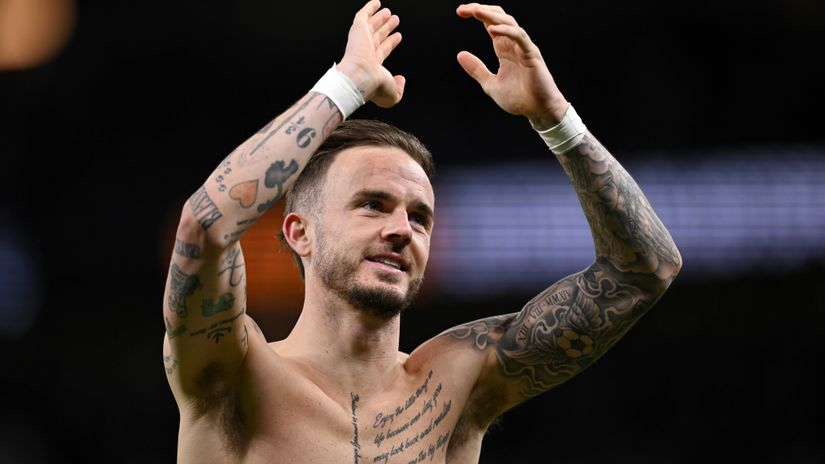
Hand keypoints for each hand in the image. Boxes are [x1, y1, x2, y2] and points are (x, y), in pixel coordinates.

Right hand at [337, 0, 404, 107]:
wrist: (360, 77)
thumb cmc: (374, 87)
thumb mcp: (393, 95)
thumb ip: (399, 88)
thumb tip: (401, 79)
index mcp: (372, 66)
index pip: (382, 50)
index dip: (390, 43)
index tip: (398, 36)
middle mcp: (366, 52)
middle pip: (378, 36)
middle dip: (386, 28)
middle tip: (394, 20)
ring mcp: (361, 40)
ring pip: (372, 26)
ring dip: (380, 18)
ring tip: (389, 12)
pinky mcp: (358, 29)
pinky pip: (363, 15)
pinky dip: (369, 8)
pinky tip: (377, 2)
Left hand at [456, 3, 567, 128]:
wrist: (539, 111)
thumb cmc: (520, 99)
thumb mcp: (491, 84)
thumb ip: (477, 69)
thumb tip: (460, 54)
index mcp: (504, 50)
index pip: (491, 24)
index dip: (477, 15)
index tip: (460, 12)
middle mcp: (514, 45)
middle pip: (499, 17)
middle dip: (481, 10)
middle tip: (462, 9)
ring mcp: (524, 48)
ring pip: (509, 22)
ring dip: (492, 15)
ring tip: (476, 11)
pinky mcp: (532, 54)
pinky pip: (520, 36)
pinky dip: (506, 31)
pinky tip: (492, 30)